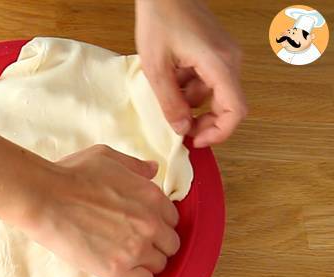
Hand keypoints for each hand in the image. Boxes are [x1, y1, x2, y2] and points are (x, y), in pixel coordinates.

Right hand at [21, 145, 179, 276]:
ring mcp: (136, 248)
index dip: (158, 225)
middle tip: (134, 245)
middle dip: (156, 246)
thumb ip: (134, 166)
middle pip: (170, 246)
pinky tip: (124, 273)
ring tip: (125, 260)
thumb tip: (153, 169)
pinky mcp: (118, 269)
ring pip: (159, 266)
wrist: (45, 198)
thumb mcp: (106, 157)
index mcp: (151, 195)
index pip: (172, 220)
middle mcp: (150, 223)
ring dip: (146, 264)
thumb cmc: (71, 175)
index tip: (143, 228)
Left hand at [135, 0, 246, 146]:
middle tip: (180, 130)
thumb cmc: (160, 19)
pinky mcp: (217, 52)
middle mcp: (229, 60)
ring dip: (192, 103)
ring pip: (214, 94)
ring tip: (166, 94)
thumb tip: (181, 130)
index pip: (235, 110)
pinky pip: (209, 80)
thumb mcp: (156, 67)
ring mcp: (225, 55)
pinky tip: (171, 79)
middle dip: (203, 122)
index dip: (218, 133)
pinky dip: (191, 88)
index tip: (196, 141)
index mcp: (219, 64)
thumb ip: (169, 101)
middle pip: (227, 105)